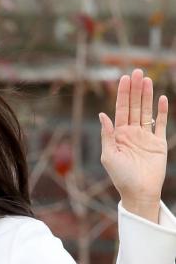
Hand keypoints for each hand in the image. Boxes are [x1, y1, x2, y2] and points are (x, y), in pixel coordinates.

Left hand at [98, 69, 167, 221]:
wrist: (139, 192)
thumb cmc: (120, 176)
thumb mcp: (108, 155)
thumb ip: (107, 135)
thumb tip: (102, 114)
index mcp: (118, 135)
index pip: (120, 110)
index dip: (122, 94)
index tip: (123, 78)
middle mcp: (132, 133)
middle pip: (134, 106)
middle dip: (135, 89)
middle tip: (137, 71)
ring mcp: (145, 137)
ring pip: (146, 111)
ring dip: (147, 95)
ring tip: (147, 79)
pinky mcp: (158, 142)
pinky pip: (161, 123)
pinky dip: (161, 111)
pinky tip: (161, 98)